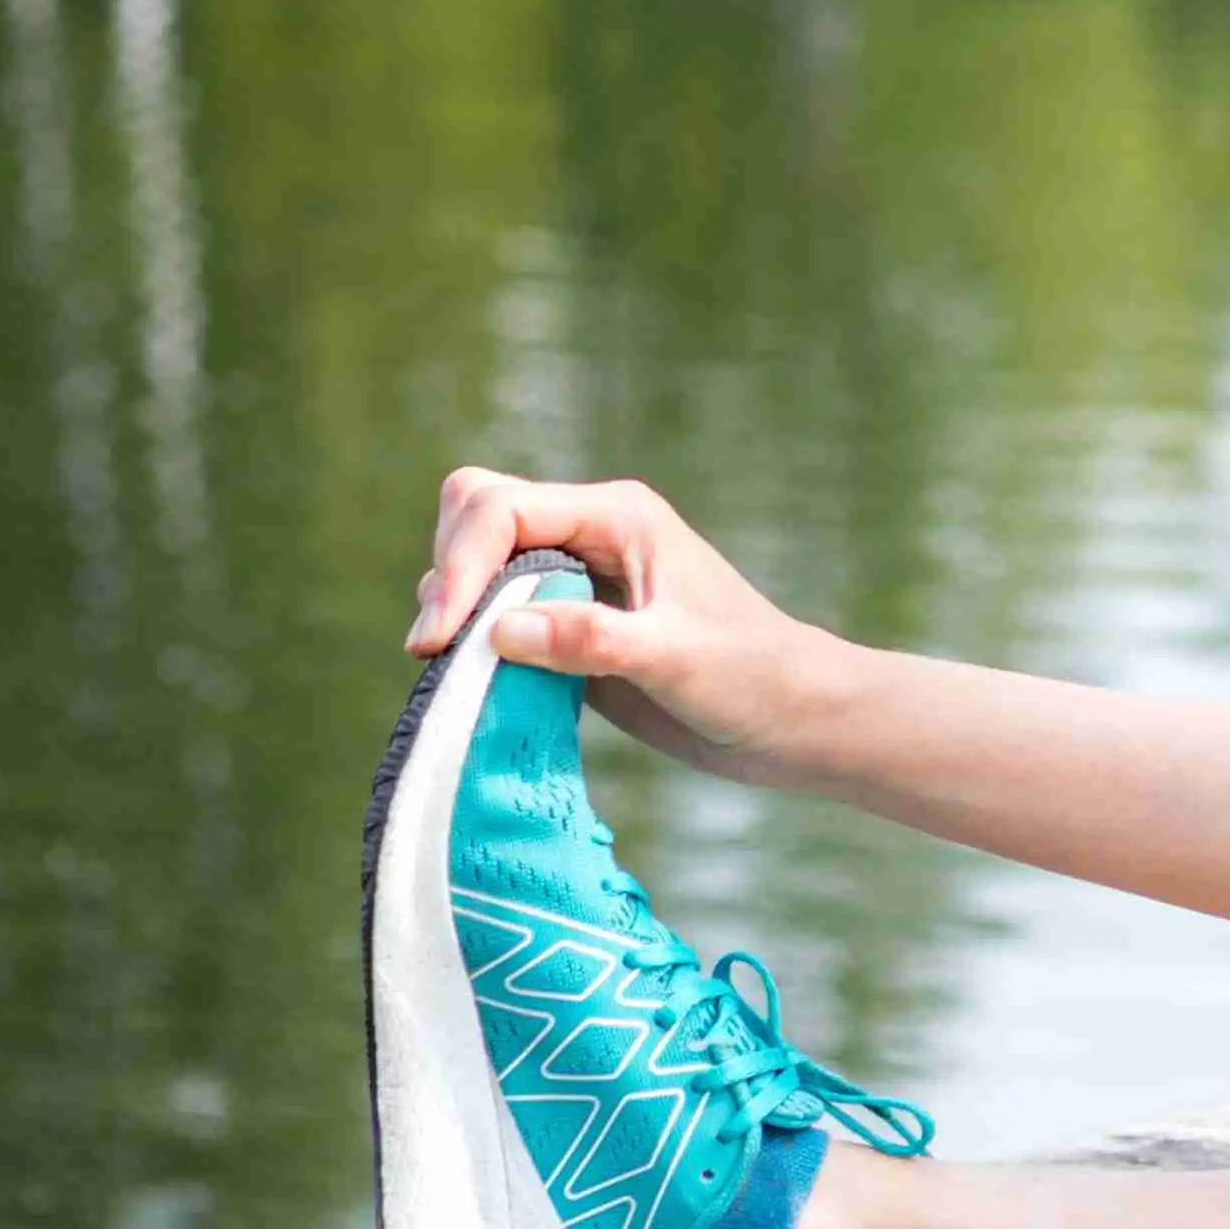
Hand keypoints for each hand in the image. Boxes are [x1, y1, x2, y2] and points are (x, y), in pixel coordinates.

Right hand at [403, 467, 838, 781]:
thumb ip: (591, 640)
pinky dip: (472, 638)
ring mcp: (575, 576)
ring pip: (478, 559)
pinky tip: (477, 681)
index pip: (501, 509)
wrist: (790, 719)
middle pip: (476, 512)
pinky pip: (494, 610)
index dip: (460, 566)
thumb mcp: (675, 659)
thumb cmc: (751, 678)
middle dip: (448, 571)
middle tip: (439, 650)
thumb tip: (501, 629)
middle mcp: (588, 532)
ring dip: (455, 607)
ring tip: (455, 667)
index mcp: (616, 515)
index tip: (439, 639)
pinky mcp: (568, 624)